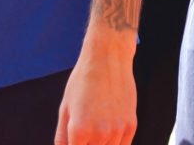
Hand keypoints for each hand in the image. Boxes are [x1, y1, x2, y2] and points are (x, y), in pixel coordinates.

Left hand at [55, 29, 135, 143]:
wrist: (108, 58)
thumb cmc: (83, 81)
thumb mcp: (65, 108)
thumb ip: (62, 137)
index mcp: (79, 131)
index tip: (75, 140)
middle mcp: (99, 135)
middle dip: (86, 144)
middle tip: (85, 133)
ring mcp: (117, 131)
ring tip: (96, 127)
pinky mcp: (130, 126)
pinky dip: (114, 143)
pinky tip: (108, 130)